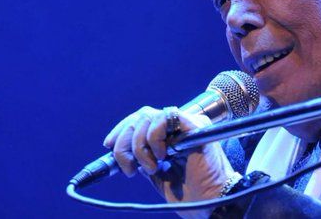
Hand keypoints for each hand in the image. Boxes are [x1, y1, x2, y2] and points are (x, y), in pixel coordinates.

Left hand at [103, 106, 237, 217]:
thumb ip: (145, 159)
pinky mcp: (195, 126)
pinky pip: (165, 118)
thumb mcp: (158, 175)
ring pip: (148, 116)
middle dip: (124, 140)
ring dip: (139, 145)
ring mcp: (188, 124)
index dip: (122, 129)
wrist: (212, 205)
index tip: (108, 145)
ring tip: (150, 168)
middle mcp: (180, 126)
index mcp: (172, 135)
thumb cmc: (190, 196)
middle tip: (128, 167)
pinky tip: (161, 156)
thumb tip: (125, 149)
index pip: (141, 118)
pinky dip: (154, 137)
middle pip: (141, 115)